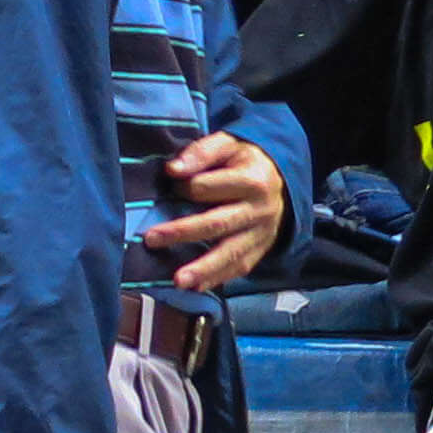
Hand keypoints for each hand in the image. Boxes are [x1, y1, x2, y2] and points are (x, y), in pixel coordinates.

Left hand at [144, 133, 287, 290]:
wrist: (282, 180)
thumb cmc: (244, 161)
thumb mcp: (228, 145)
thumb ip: (201, 153)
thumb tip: (173, 170)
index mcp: (252, 180)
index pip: (209, 187)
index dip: (184, 187)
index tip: (171, 184)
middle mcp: (259, 209)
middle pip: (217, 223)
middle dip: (182, 232)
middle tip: (151, 239)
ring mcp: (262, 233)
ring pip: (231, 253)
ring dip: (204, 269)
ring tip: (178, 281)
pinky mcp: (261, 249)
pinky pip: (240, 267)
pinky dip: (218, 278)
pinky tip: (196, 287)